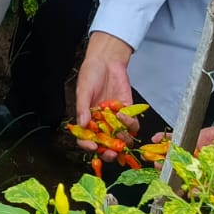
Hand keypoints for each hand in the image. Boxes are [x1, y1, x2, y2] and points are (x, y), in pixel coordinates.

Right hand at [75, 31, 135, 160]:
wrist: (107, 61)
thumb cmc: (90, 75)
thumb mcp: (83, 91)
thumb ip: (82, 108)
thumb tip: (82, 126)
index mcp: (87, 119)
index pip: (86, 138)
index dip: (88, 145)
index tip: (92, 146)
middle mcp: (102, 122)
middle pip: (105, 144)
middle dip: (108, 151)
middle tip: (111, 153)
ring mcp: (116, 119)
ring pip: (121, 138)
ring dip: (121, 140)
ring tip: (119, 135)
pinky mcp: (128, 112)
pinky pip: (131, 125)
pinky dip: (129, 124)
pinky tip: (123, 116)